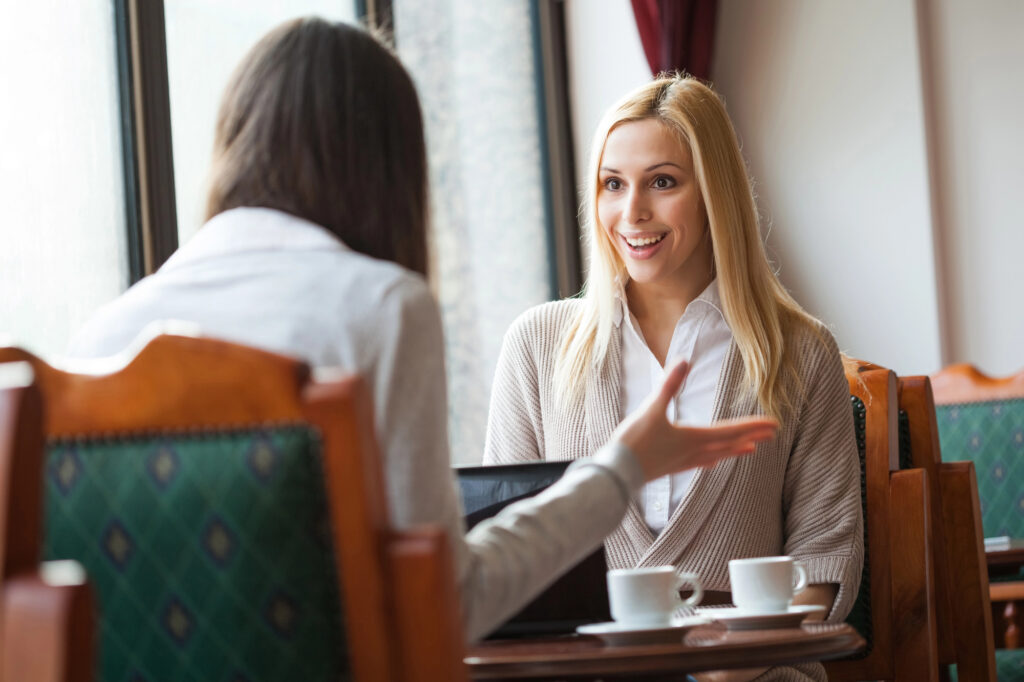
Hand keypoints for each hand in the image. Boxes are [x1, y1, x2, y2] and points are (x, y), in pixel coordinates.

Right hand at [614, 361, 778, 482]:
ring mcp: (683, 461)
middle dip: (750, 437)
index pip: (730, 430)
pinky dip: (712, 459)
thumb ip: (668, 385)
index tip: (773, 424)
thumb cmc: (634, 441)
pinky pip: (700, 462)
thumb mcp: (651, 408)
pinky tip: (712, 461)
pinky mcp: (672, 467)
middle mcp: (693, 451)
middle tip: (771, 434)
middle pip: (729, 443)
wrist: (617, 473)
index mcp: (693, 437)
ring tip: (751, 449)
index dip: (752, 426)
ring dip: (735, 450)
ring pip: (717, 454)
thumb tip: (684, 361)